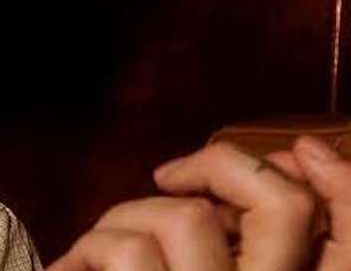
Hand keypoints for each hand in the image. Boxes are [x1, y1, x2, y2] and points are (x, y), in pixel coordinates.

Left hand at [47, 136, 350, 270]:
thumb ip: (230, 252)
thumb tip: (241, 180)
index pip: (333, 232)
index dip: (334, 180)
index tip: (292, 151)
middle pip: (279, 207)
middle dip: (216, 172)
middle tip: (164, 182)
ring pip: (184, 217)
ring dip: (123, 219)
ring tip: (89, 258)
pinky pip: (124, 251)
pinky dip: (84, 252)